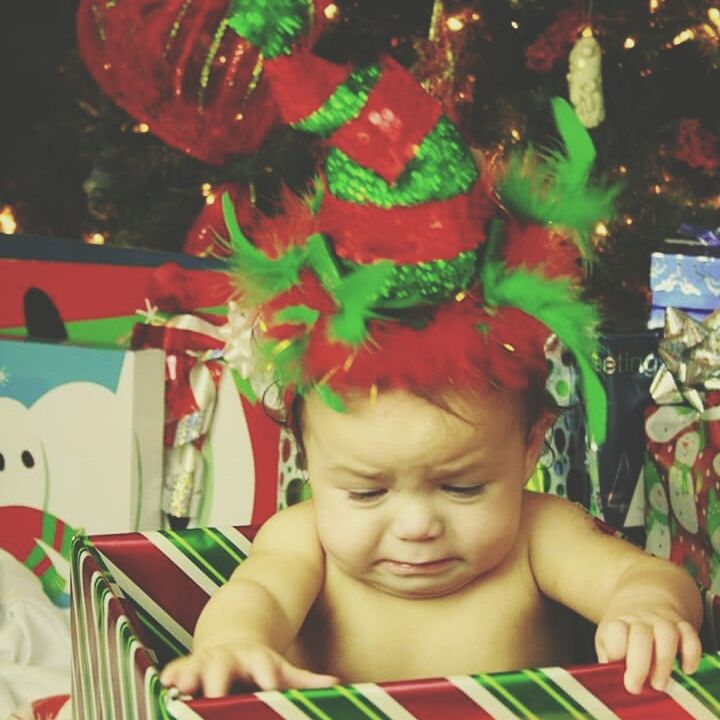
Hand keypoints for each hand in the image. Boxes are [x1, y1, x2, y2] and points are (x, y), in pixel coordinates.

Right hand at [160, 642, 339, 696]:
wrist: (234, 635)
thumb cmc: (261, 663)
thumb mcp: (283, 668)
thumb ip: (306, 681)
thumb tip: (338, 685)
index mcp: (256, 661)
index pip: (262, 666)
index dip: (265, 672)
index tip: (267, 682)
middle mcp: (231, 659)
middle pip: (224, 669)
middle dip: (218, 681)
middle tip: (215, 695)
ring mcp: (208, 661)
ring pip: (197, 668)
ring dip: (189, 677)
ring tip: (179, 687)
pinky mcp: (189, 667)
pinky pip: (177, 671)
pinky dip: (171, 677)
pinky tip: (162, 686)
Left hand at [595, 610, 701, 694]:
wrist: (641, 600)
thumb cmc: (623, 631)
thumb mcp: (606, 641)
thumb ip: (608, 657)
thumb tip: (611, 676)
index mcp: (618, 623)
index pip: (616, 631)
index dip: (617, 652)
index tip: (618, 671)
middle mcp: (639, 619)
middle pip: (641, 636)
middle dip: (639, 666)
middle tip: (637, 687)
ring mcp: (661, 619)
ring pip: (667, 634)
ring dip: (664, 663)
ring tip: (659, 684)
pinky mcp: (681, 624)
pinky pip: (690, 635)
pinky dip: (691, 654)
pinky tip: (686, 669)